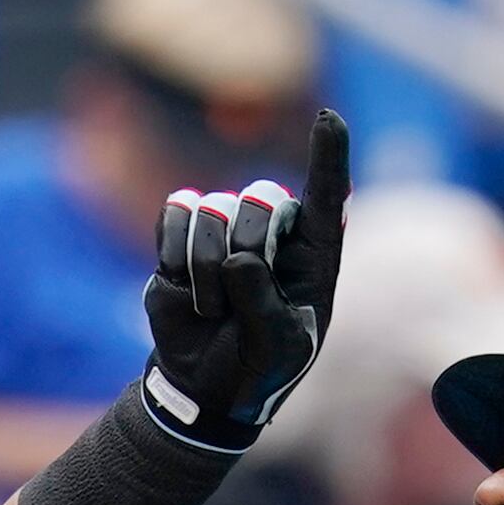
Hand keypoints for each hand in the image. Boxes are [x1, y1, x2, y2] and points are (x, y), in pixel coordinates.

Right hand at [137, 109, 349, 449]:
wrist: (203, 386)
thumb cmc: (256, 367)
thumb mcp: (277, 350)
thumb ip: (264, 305)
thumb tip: (238, 259)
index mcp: (314, 256)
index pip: (326, 196)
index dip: (328, 155)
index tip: (328, 118)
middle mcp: (274, 232)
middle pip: (262, 199)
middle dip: (249, 247)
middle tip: (239, 301)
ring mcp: (226, 229)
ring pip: (213, 210)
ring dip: (206, 272)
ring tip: (214, 310)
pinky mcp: (182, 235)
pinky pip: (175, 213)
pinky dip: (174, 255)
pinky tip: (186, 288)